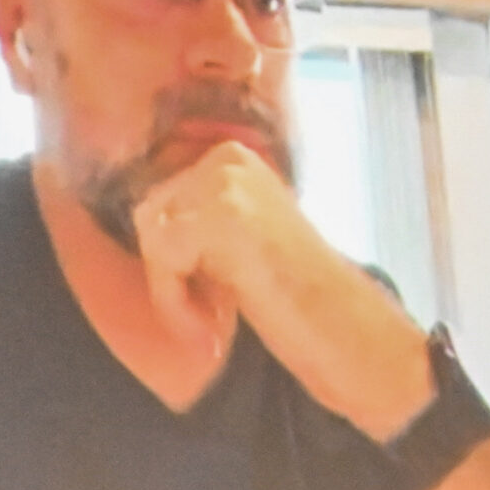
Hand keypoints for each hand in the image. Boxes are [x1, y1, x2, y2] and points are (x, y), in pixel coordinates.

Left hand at [132, 142, 433, 441]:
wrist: (349, 332)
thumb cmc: (299, 300)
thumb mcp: (241, 242)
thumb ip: (199, 223)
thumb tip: (139, 227)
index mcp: (233, 157)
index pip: (160, 201)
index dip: (174, 261)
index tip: (210, 299)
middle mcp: (229, 157)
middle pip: (149, 214)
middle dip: (170, 277)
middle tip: (213, 317)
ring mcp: (227, 182)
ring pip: (151, 236)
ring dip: (172, 294)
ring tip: (213, 324)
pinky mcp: (223, 215)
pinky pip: (162, 259)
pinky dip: (176, 305)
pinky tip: (213, 328)